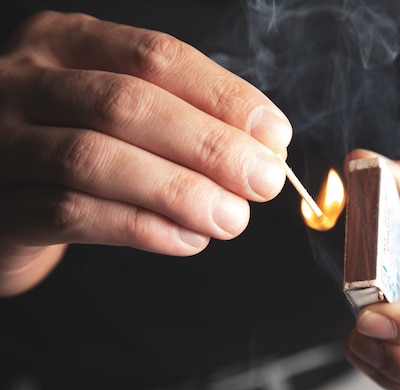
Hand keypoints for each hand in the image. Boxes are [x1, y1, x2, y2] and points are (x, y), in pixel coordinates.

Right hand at [0, 12, 291, 294]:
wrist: (2, 192)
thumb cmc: (78, 142)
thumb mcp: (122, 113)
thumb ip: (184, 120)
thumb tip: (263, 150)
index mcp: (68, 43)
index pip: (156, 56)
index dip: (223, 96)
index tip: (275, 136)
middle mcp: (26, 81)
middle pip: (128, 104)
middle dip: (209, 145)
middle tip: (264, 182)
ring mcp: (3, 141)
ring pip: (96, 158)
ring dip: (180, 191)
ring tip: (232, 218)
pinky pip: (72, 214)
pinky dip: (142, 227)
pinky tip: (188, 239)